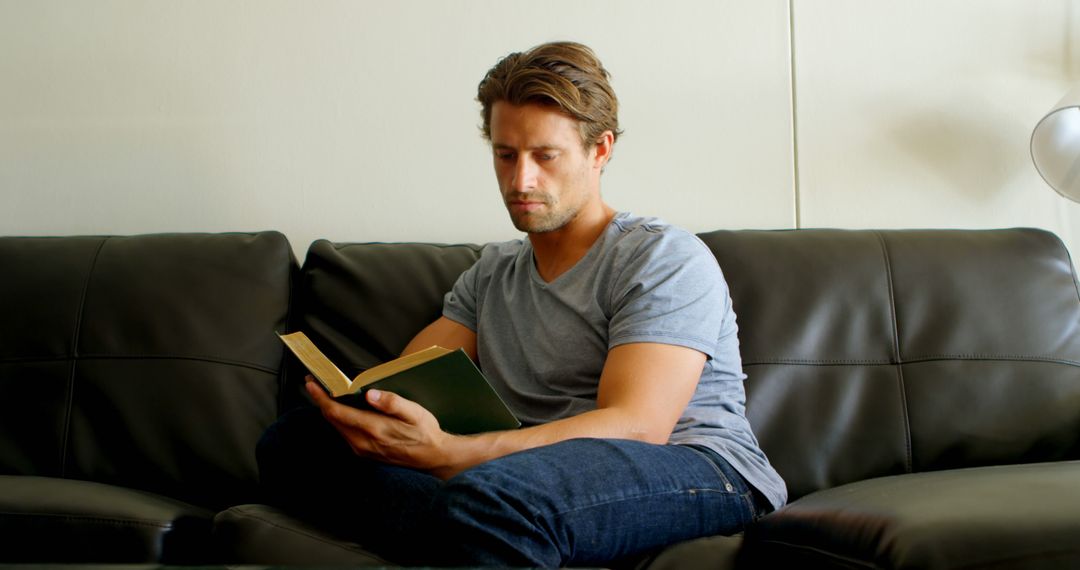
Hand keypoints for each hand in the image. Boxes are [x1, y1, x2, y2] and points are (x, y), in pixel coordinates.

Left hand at [305, 377, 461, 478]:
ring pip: (337, 427)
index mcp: (374, 429)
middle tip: (315, 383)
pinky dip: (339, 420)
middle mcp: (363, 442)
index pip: (337, 412)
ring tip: (327, 393)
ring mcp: (362, 450)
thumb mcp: (415, 412)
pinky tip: (343, 410)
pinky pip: (344, 434)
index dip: (321, 397)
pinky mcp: (364, 453)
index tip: (311, 383)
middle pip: (332, 419)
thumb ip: (392, 403)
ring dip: (329, 410)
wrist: (433, 458)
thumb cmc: (426, 433)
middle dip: (321, 400)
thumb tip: (371, 394)